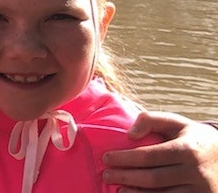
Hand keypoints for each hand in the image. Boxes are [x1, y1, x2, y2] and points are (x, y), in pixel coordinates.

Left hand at [102, 110, 217, 191]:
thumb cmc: (193, 138)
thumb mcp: (177, 123)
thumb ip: (152, 120)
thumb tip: (130, 134)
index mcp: (188, 149)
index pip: (149, 155)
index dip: (125, 158)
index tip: (106, 157)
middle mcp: (195, 172)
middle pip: (153, 178)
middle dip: (126, 177)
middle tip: (106, 174)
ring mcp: (200, 190)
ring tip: (118, 189)